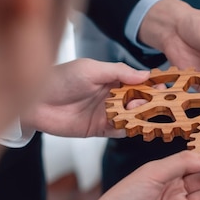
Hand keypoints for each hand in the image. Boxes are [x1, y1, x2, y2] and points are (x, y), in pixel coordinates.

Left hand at [21, 58, 149, 137]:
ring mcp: (107, 113)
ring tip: (140, 111)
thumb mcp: (91, 69)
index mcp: (112, 78)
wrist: (34, 102)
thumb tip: (145, 74)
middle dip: (150, 101)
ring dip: (139, 115)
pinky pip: (119, 130)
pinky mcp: (99, 129)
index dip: (153, 84)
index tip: (165, 87)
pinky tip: (131, 124)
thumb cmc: (59, 79)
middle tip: (155, 102)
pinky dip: (128, 128)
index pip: (139, 82)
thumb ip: (120, 72)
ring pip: (132, 116)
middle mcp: (112, 96)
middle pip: (140, 100)